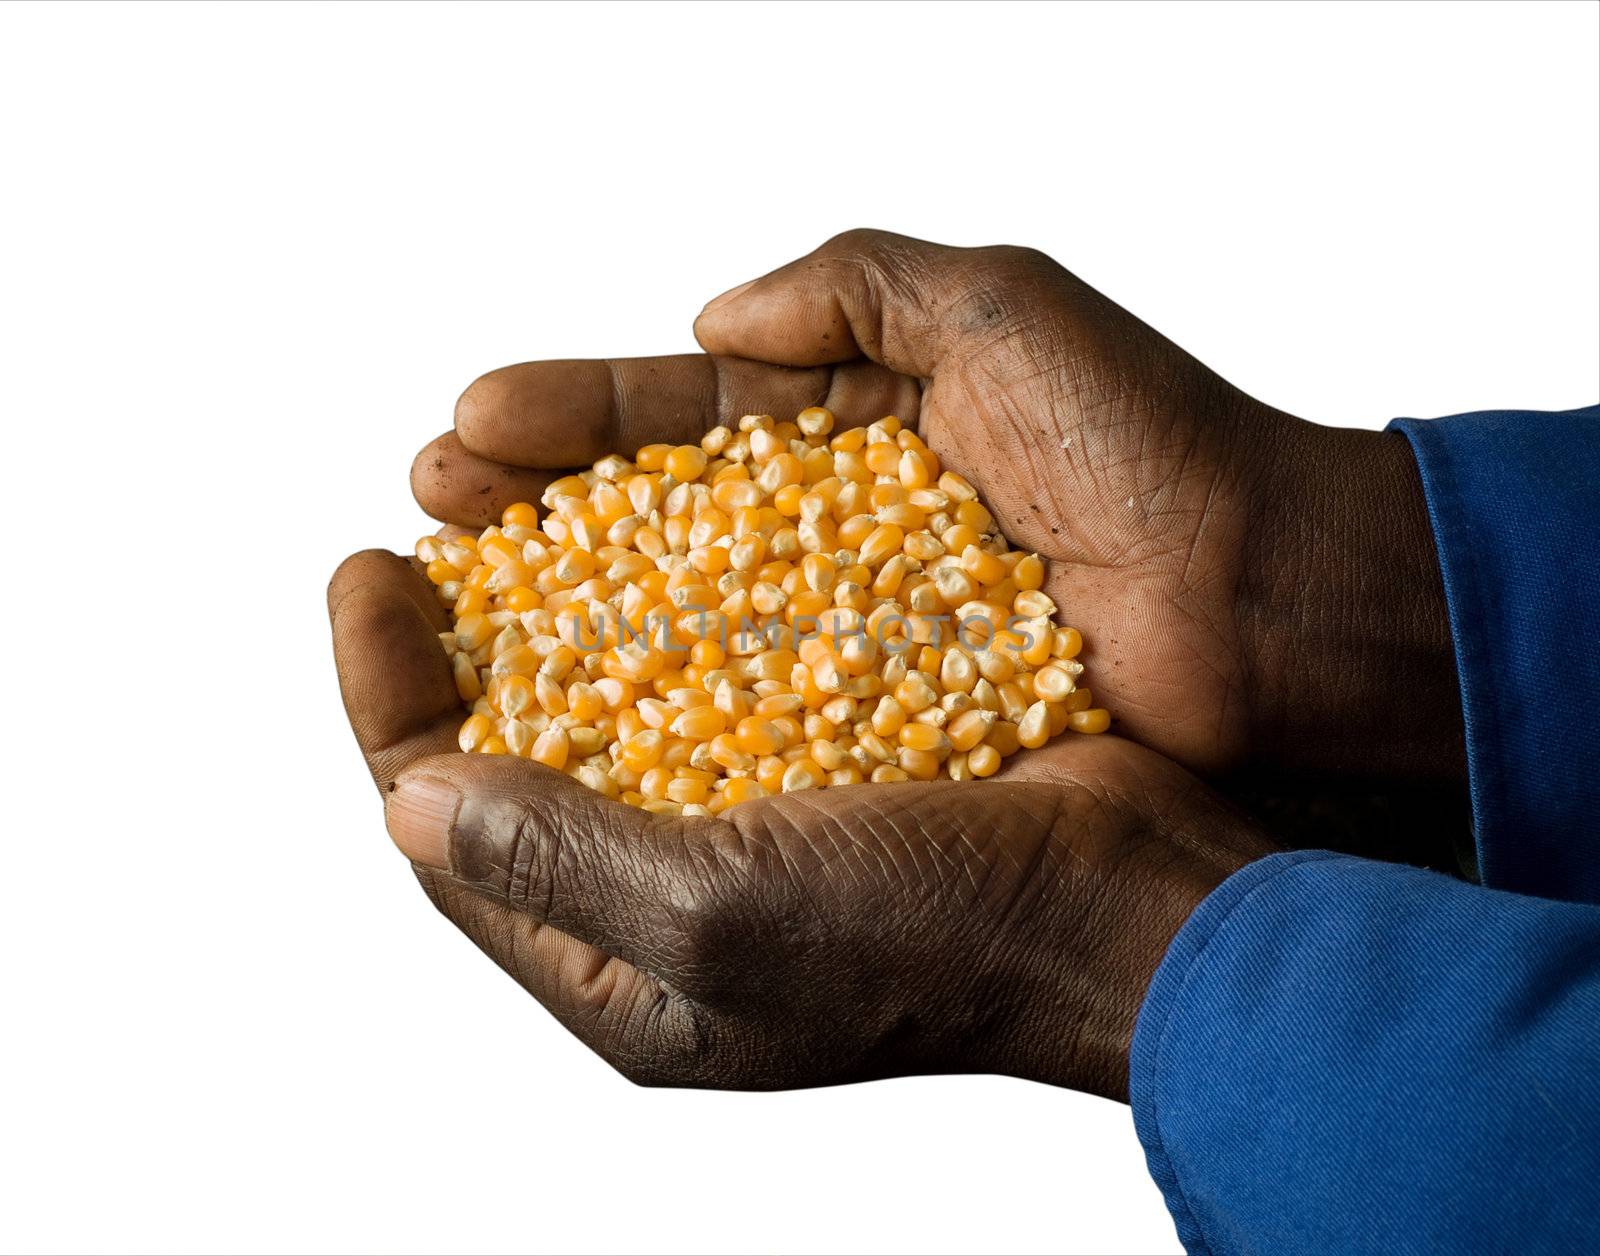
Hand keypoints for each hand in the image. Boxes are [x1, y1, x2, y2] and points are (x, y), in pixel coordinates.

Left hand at [329, 549, 1275, 1098]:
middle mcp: (672, 903)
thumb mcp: (721, 916)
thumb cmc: (934, 938)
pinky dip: (673, 603)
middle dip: (458, 646)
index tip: (365, 574)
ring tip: (521, 507)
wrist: (1131, 904)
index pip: (450, 831)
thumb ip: (555, 860)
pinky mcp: (820, 759)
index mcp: (623, 972)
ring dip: (558, 608)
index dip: (387, 701)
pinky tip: (657, 529)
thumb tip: (409, 799)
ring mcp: (748, 826)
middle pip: (517, 761)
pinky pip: (712, 672)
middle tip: (426, 529)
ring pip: (611, 703)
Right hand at [414, 230, 1465, 794]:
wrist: (1278, 613)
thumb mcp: (1005, 310)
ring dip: (574, 614)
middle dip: (539, 508)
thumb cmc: (1158, 452)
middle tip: (430, 516)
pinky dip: (670, 709)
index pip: (680, 410)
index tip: (467, 429)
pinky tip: (578, 717)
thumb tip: (707, 323)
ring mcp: (860, 628)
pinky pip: (760, 712)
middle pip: (655, 514)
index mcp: (859, 414)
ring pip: (688, 616)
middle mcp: (842, 525)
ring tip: (463, 612)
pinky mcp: (892, 719)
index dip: (571, 417)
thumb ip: (857, 286)